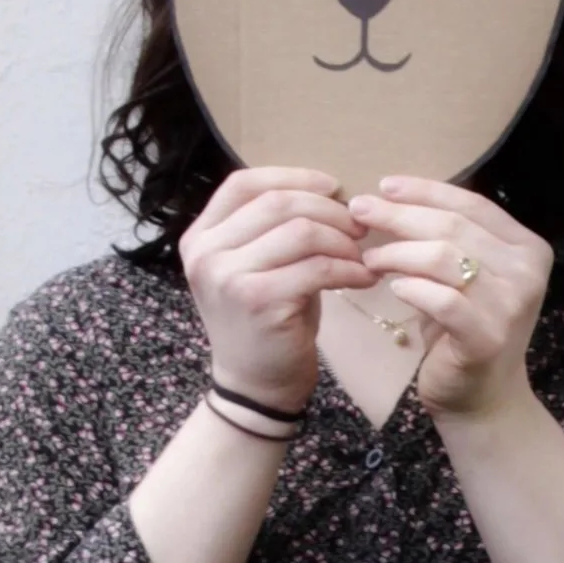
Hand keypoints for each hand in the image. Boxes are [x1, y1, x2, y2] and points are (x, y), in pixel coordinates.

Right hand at [179, 167, 373, 409]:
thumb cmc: (264, 318)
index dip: (293, 177)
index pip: (243, 184)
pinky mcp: (258, 300)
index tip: (333, 186)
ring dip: (342, 240)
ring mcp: (227, 277)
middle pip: (277, 203)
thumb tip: (330, 191)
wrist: (254, 385)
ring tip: (361, 255)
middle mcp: (205, 252)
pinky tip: (364, 278)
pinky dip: (349, 269)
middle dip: (328, 210)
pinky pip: (317, 267)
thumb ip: (273, 226)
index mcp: (200, 236)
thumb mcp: (256, 264)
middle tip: (359, 227)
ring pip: (300, 231)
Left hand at [348, 178, 553, 419]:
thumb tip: (392, 196)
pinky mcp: (487, 337)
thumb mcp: (466, 276)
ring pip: (444, 257)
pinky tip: (393, 287)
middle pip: (454, 226)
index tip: (384, 186)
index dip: (425, 191)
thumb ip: (450, 238)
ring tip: (370, 257)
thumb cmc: (465, 329)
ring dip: (398, 252)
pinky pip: (442, 300)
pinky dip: (413, 288)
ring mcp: (511, 305)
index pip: (471, 204)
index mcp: (527, 247)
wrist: (484, 398)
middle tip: (359, 211)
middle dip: (400, 215)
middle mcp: (527, 271)